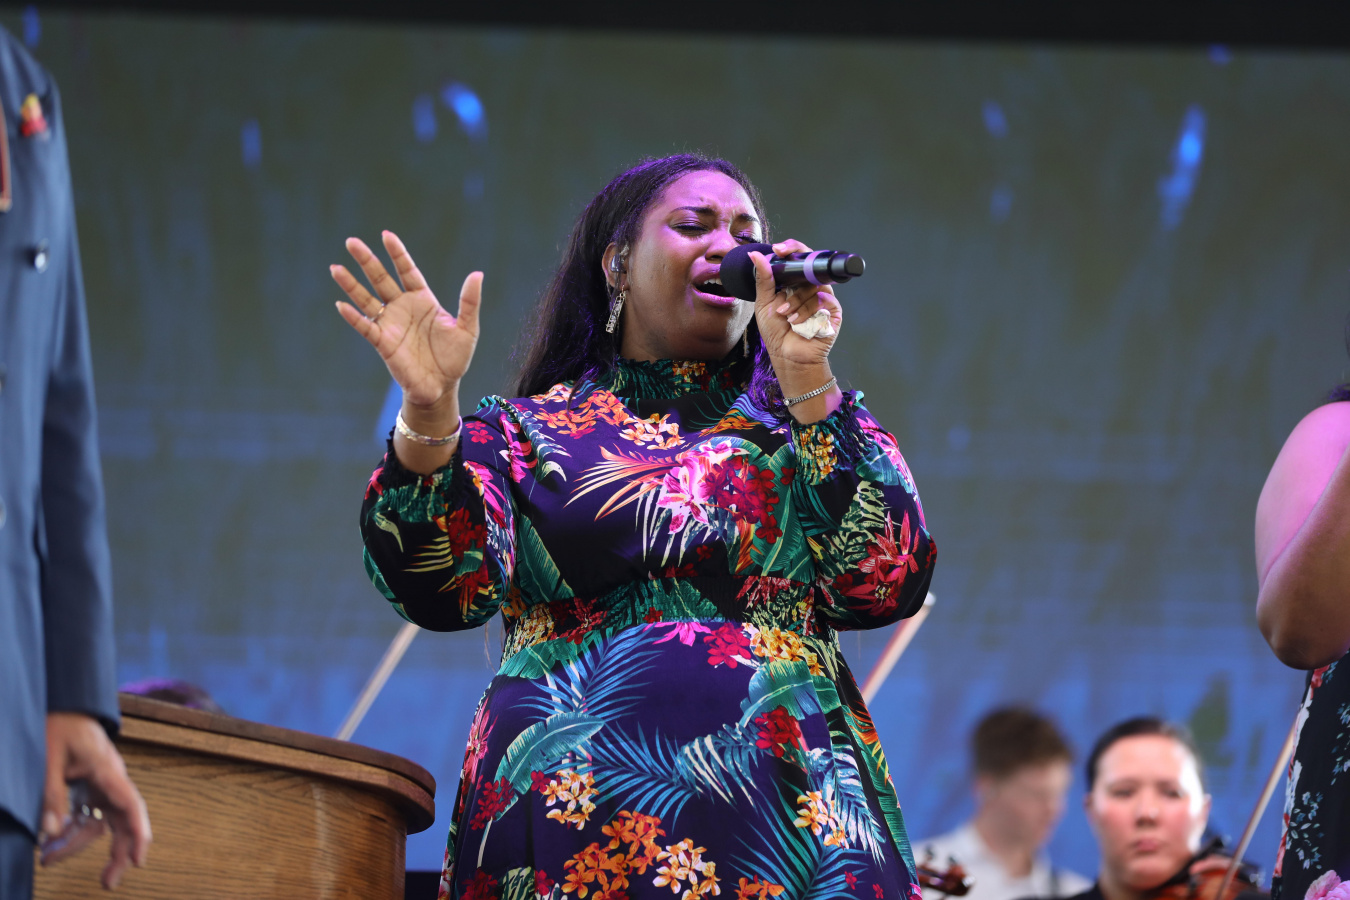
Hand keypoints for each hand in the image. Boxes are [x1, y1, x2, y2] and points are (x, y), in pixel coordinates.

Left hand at [42, 712, 150, 888]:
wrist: (64, 704)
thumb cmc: (60, 723)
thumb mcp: (49, 758)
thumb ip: (51, 796)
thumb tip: (51, 833)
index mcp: (108, 771)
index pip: (131, 806)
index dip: (138, 834)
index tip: (139, 859)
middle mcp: (111, 781)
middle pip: (123, 821)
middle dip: (118, 853)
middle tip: (108, 882)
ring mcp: (101, 784)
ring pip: (100, 822)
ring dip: (77, 844)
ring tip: (48, 860)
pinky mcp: (89, 786)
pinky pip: (86, 814)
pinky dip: (70, 830)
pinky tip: (51, 841)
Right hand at [332, 231, 481, 415]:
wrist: (442, 386)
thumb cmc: (454, 358)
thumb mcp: (467, 328)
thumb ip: (470, 302)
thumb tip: (477, 274)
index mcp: (422, 300)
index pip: (407, 271)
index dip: (397, 254)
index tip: (386, 235)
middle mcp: (402, 308)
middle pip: (381, 279)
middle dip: (367, 261)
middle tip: (351, 241)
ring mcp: (390, 324)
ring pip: (366, 299)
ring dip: (351, 284)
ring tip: (335, 267)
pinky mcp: (383, 342)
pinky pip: (365, 326)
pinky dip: (353, 316)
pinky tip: (341, 304)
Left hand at [749, 239, 841, 373]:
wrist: (788, 356)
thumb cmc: (776, 332)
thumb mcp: (764, 303)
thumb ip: (763, 278)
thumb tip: (755, 255)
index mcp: (795, 282)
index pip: (798, 258)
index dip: (791, 248)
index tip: (778, 250)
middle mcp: (810, 287)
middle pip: (809, 265)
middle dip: (795, 268)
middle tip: (782, 266)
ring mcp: (823, 297)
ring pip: (813, 285)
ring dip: (795, 300)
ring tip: (785, 315)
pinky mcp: (833, 310)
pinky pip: (823, 299)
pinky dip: (806, 310)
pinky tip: (797, 322)